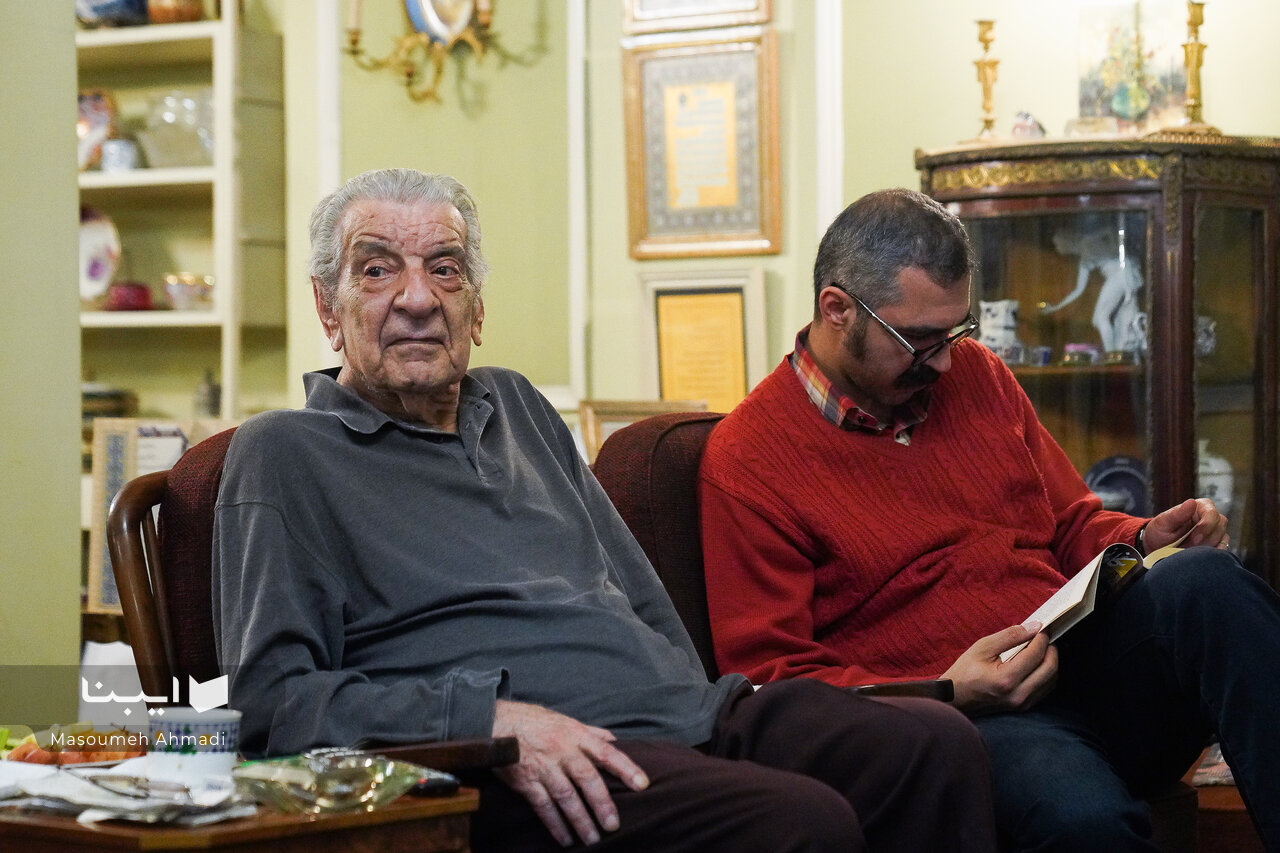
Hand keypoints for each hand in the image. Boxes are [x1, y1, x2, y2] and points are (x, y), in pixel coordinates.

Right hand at [492, 699, 648, 846]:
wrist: (497, 722)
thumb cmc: (536, 722)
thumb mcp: (566, 721)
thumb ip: (591, 733)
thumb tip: (615, 741)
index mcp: (576, 735)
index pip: (606, 752)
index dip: (626, 767)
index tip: (642, 784)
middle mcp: (562, 750)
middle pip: (587, 778)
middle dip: (602, 803)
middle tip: (613, 824)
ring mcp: (543, 767)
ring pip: (566, 796)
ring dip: (580, 820)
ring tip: (592, 839)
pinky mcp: (526, 781)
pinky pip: (543, 806)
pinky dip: (555, 824)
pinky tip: (565, 839)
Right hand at [942, 622, 1057, 714]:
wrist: (954, 698)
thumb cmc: (965, 672)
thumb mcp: (982, 647)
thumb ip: (1010, 636)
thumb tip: (1034, 627)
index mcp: (1006, 679)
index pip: (1035, 655)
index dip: (1041, 638)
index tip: (1040, 628)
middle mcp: (1018, 694)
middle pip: (1050, 669)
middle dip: (1051, 649)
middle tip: (1044, 638)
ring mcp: (1021, 704)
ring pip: (1051, 680)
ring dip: (1050, 662)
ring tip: (1041, 650)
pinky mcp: (1023, 707)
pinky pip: (1045, 689)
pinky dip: (1046, 674)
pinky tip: (1037, 665)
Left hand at [1144, 497, 1228, 551]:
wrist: (1158, 548)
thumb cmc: (1160, 532)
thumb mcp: (1163, 523)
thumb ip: (1177, 513)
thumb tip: (1191, 502)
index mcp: (1199, 506)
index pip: (1212, 514)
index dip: (1205, 528)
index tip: (1194, 540)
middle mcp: (1211, 517)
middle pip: (1220, 527)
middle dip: (1205, 540)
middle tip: (1187, 548)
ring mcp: (1216, 531)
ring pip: (1222, 539)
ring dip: (1207, 548)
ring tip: (1188, 551)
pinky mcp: (1217, 543)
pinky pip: (1223, 549)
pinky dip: (1212, 554)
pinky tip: (1200, 557)